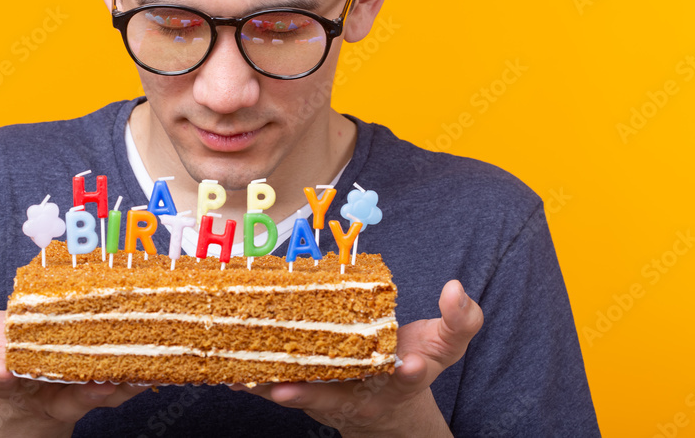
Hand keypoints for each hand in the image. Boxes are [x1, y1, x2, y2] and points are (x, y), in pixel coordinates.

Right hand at [0, 290, 144, 436]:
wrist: (27, 389)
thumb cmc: (1, 354)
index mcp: (8, 378)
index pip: (3, 381)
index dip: (2, 376)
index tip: (2, 370)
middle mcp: (45, 390)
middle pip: (62, 393)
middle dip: (80, 388)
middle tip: (97, 380)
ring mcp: (76, 392)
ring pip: (100, 394)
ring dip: (120, 384)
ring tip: (137, 370)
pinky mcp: (102, 388)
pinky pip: (123, 387)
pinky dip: (138, 376)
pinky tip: (157, 362)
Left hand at [232, 280, 482, 437]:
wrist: (391, 404)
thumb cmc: (416, 360)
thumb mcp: (446, 342)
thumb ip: (461, 319)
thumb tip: (456, 289)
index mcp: (405, 377)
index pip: (412, 374)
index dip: (411, 369)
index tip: (409, 364)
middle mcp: (366, 393)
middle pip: (338, 396)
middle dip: (312, 394)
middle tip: (286, 390)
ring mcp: (336, 398)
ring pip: (299, 397)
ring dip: (271, 390)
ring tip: (245, 381)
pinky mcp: (312, 396)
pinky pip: (282, 391)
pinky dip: (258, 384)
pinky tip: (233, 375)